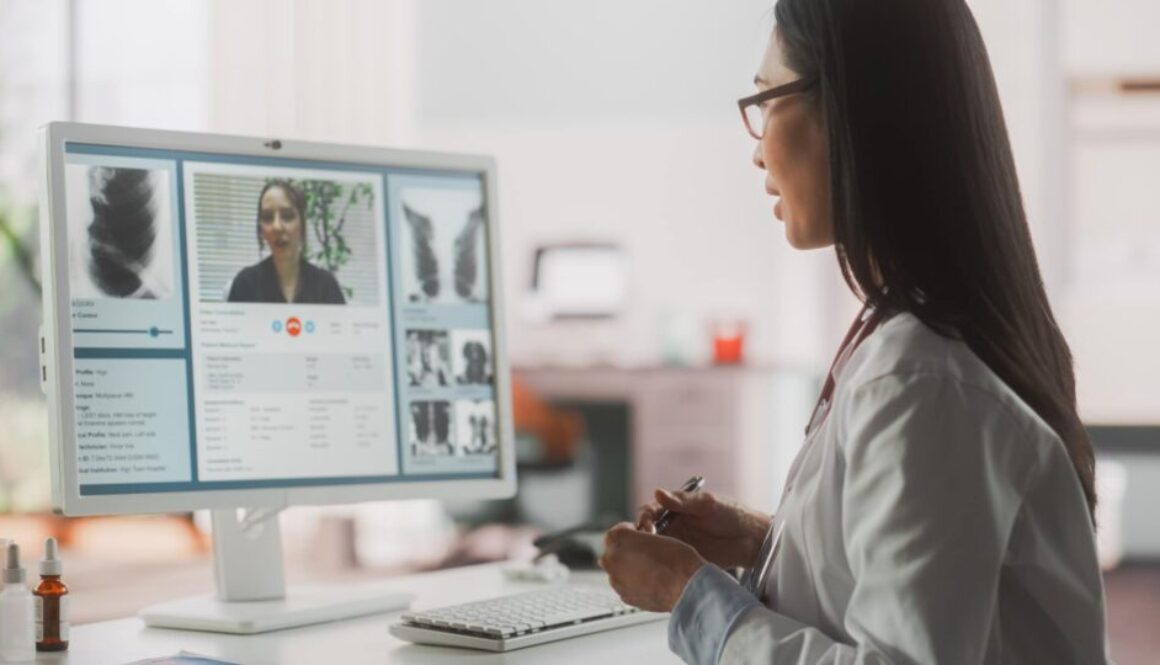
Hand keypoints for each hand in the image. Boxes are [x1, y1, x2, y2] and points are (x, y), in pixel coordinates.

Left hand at [599, 523, 704, 611]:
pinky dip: (634, 583)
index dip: (631, 532)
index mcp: (616, 539)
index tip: (641, 535)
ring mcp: (616, 580)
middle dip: (627, 551)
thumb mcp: (655, 536)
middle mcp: (611, 559)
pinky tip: (652, 581)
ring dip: (630, 568)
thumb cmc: (676, 558)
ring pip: (618, 570)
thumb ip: (636, 540)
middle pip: (614, 552)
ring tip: (652, 569)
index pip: (617, 531)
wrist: (686, 586)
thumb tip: (632, 546)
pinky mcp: (624, 596)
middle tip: (647, 552)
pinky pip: (626, 586)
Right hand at [637, 489, 771, 568]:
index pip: (650, 511)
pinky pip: (666, 562)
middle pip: (646, 530)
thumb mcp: (707, 505)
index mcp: (675, 507)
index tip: (646, 527)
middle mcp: (672, 525)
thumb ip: (682, 502)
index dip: (644, 518)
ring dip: (648, 553)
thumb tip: (657, 492)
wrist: (753, 540)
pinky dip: (659, 565)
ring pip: (653, 548)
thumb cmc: (733, 514)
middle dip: (641, 538)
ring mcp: (677, 543)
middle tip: (645, 545)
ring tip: (648, 560)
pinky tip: (657, 570)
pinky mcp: (683, 560)